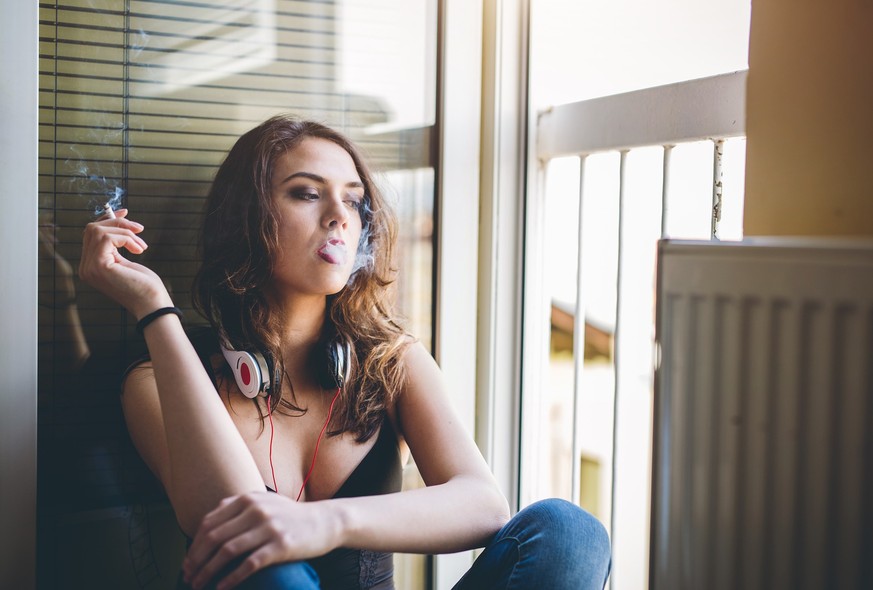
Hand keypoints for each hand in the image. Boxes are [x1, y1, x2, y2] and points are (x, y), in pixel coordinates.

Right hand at [78, 209, 172, 317]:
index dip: (107, 219)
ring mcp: (89, 268)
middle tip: (140, 229)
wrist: (152, 304)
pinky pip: (107, 237)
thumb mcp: (128, 258)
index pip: (90, 234)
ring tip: (141, 246)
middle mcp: (85, 267)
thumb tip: (120, 214)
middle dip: (118, 222)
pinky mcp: (98, 266)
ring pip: (99, 230)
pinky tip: (138, 250)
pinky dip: (126, 238)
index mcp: (91, 266)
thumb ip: (117, 242)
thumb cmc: (144, 284)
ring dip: (125, 232)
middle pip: (92, 229)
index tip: (126, 212)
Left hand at [182, 492, 343, 589]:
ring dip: (208, 572)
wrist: (324, 522)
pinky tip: (222, 587)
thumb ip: (238, 505)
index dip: (194, 545)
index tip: (187, 562)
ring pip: (227, 552)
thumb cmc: (291, 515)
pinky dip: (231, 578)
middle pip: (214, 538)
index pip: (209, 523)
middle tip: (188, 577)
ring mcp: (269, 527)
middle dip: (196, 561)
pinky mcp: (281, 545)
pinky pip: (249, 564)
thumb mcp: (265, 501)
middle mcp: (256, 510)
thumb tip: (210, 517)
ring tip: (199, 585)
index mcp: (248, 499)